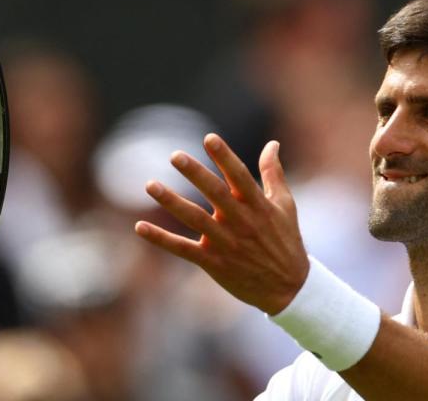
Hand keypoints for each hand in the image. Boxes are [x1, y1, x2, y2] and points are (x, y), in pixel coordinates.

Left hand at [134, 134, 309, 314]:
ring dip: (171, 202)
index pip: (240, 176)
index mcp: (258, 206)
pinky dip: (161, 239)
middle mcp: (241, 222)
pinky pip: (183, 249)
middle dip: (195, 174)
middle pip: (215, 194)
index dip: (225, 157)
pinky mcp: (214, 263)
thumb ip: (274, 173)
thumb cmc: (285, 241)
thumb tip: (272, 143)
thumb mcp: (285, 205)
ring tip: (150, 185)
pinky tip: (140, 227)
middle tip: (175, 155)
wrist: (288, 289)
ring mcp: (226, 243)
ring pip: (195, 219)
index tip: (209, 138)